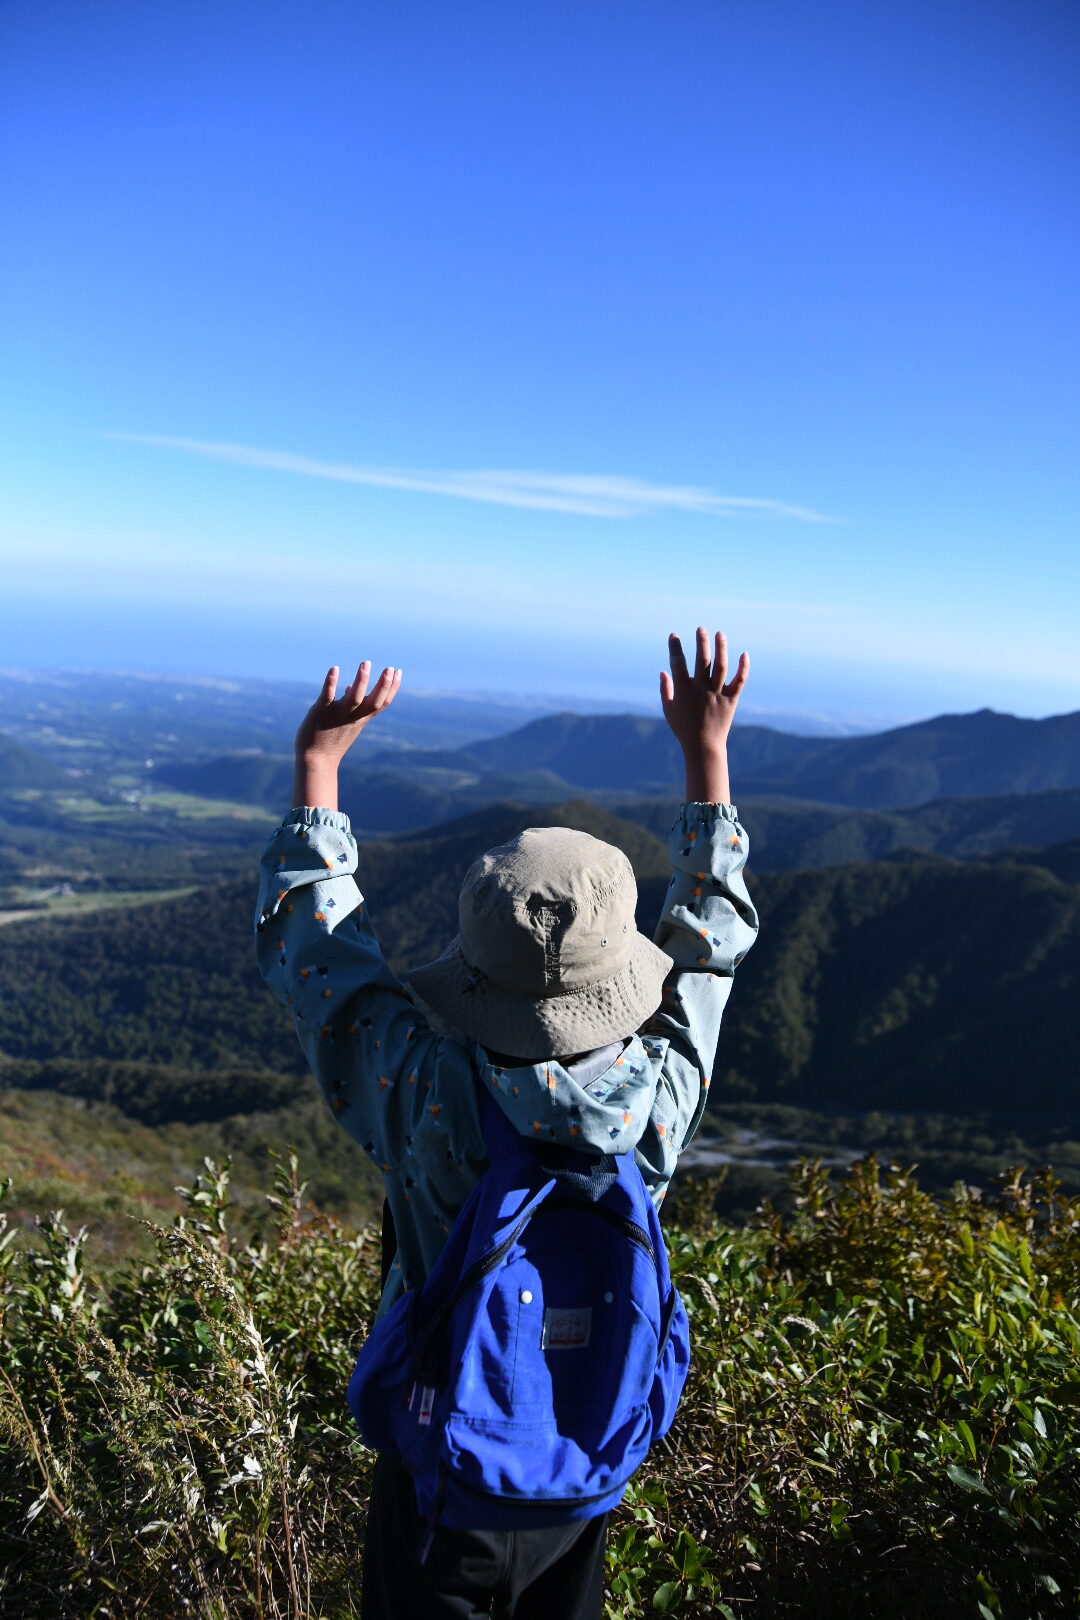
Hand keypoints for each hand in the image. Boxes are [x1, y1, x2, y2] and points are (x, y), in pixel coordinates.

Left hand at [291, 661, 401, 809]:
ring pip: (354, 699)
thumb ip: (351, 706)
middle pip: (373, 702)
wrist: (314, 761)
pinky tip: (334, 669)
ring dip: (361, 681)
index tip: (398, 671)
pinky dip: (331, 683)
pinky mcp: (320, 713)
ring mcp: (337, 716)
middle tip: (390, 668)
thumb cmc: (329, 740)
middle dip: (383, 685)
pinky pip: (327, 697)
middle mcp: (352, 718)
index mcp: (360, 719)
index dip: (392, 688)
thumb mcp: (344, 723)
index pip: (381, 703)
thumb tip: (351, 688)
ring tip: (366, 663)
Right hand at [660, 628, 748, 802]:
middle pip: (702, 660)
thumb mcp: (669, 710)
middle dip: (701, 642)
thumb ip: (665, 689)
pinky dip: (743, 667)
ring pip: (721, 667)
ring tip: (720, 633)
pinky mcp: (731, 700)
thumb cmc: (683, 728)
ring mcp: (717, 694)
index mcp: (684, 692)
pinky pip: (739, 681)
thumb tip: (663, 671)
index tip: (674, 635)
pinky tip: (744, 653)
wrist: (703, 747)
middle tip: (700, 628)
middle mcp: (701, 690)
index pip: (678, 664)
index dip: (675, 648)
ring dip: (721, 648)